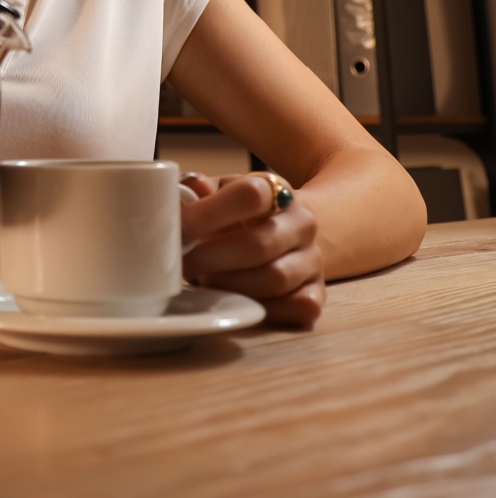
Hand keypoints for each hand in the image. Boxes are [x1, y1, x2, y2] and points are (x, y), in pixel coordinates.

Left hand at [180, 171, 325, 327]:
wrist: (283, 231)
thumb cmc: (238, 212)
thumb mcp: (219, 191)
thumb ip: (200, 188)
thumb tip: (190, 190)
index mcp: (275, 189)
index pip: (251, 195)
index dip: (208, 214)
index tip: (179, 230)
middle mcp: (302, 222)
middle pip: (258, 245)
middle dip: (211, 258)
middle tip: (182, 264)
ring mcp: (313, 259)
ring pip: (274, 279)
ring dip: (231, 285)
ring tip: (204, 281)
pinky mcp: (318, 293)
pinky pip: (296, 307)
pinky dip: (261, 309)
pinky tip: (236, 302)